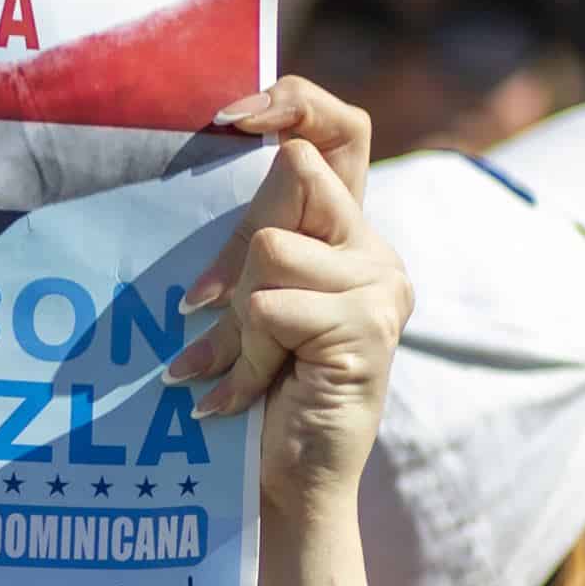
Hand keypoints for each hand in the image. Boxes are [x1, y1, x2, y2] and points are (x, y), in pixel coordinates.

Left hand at [167, 80, 402, 512]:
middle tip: (204, 310)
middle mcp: (374, 250)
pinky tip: (239, 394)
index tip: (228, 116)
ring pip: (272, 246)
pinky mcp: (368, 328)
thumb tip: (221, 152)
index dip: (293, 104)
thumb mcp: (251, 301)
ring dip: (236, 315)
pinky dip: (243, 353)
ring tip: (233, 366)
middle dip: (233, 250)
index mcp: (348, 232)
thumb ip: (255, 239)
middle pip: (292, 178)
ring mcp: (380, 287)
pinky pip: (273, 304)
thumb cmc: (262, 391)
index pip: (342, 129)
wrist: (290, 481)